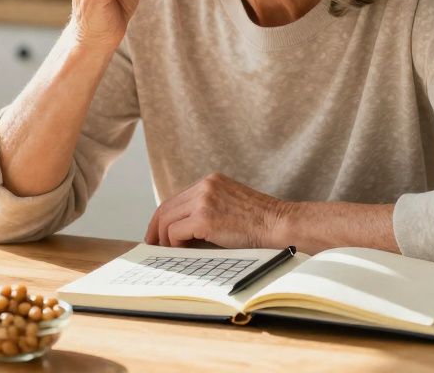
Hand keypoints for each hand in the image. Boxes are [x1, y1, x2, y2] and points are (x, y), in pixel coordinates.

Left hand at [145, 173, 287, 249]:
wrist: (280, 225)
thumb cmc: (261, 224)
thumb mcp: (231, 207)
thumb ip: (208, 210)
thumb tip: (181, 232)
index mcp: (211, 181)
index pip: (176, 199)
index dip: (163, 218)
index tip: (159, 234)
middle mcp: (205, 185)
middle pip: (166, 207)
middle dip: (156, 229)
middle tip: (153, 246)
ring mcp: (204, 199)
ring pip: (166, 219)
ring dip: (164, 239)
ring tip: (168, 252)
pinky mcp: (204, 217)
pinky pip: (175, 231)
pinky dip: (174, 244)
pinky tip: (183, 252)